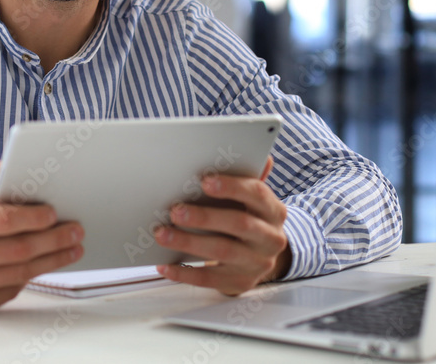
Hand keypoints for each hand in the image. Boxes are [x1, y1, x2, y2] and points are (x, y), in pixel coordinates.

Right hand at [0, 163, 83, 314]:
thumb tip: (26, 163)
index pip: (3, 221)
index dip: (32, 217)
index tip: (54, 212)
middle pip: (19, 250)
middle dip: (54, 240)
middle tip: (76, 230)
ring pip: (22, 272)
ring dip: (54, 259)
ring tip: (73, 246)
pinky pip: (15, 287)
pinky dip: (34, 273)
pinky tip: (48, 260)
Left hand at [154, 157, 289, 294]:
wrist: (262, 258)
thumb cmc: (249, 219)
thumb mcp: (252, 200)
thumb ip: (249, 176)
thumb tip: (261, 154)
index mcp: (273, 211)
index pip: (257, 194)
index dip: (232, 186)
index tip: (205, 180)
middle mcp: (270, 238)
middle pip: (239, 224)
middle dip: (204, 216)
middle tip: (175, 210)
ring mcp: (256, 263)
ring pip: (221, 251)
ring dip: (188, 242)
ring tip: (162, 233)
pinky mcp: (240, 282)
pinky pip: (209, 279)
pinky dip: (184, 272)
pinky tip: (165, 265)